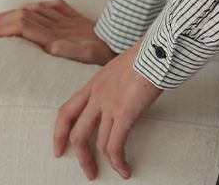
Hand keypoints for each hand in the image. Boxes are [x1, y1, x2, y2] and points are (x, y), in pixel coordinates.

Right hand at [0, 0, 116, 64]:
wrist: (121, 41)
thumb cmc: (104, 53)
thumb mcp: (86, 56)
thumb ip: (68, 50)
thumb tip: (50, 45)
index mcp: (58, 36)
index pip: (26, 27)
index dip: (7, 27)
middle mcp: (61, 26)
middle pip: (28, 16)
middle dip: (7, 19)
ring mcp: (68, 20)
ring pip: (38, 10)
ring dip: (19, 11)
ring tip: (3, 16)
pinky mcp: (76, 19)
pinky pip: (56, 7)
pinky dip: (41, 5)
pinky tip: (36, 6)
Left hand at [53, 35, 162, 179]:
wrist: (159, 47)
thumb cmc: (149, 52)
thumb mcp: (123, 65)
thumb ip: (117, 81)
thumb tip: (126, 92)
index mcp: (95, 82)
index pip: (66, 111)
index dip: (59, 133)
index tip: (59, 148)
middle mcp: (98, 95)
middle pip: (77, 134)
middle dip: (81, 157)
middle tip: (89, 170)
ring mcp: (109, 104)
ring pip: (98, 144)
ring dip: (105, 162)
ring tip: (116, 171)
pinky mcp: (124, 113)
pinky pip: (116, 145)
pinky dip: (119, 161)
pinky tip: (126, 168)